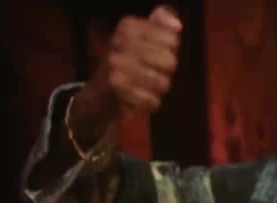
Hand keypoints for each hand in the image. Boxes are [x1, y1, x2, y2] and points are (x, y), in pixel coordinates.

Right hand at [78, 5, 181, 125]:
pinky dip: (150, 103)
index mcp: (128, 26)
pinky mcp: (117, 88)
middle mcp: (120, 42)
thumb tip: (177, 25)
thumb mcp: (143, 39)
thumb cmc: (129, 65)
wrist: (99, 97)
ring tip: (144, 86)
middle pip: (170, 61)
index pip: (172, 40)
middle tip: (149, 73)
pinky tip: (139, 99)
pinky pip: (153, 100)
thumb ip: (162, 24)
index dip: (170, 52)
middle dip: (165, 73)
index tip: (155, 55)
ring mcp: (116, 65)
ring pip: (163, 83)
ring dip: (157, 89)